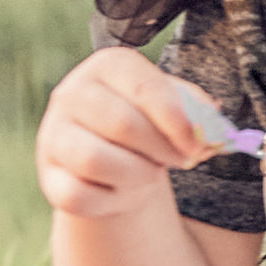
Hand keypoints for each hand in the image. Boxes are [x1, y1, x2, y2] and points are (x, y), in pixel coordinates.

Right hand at [36, 48, 219, 218]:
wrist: (112, 156)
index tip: (199, 145)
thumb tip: (216, 130)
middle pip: (123, 125)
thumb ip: (199, 113)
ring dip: (137, 174)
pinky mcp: (49, 176)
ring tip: (150, 172)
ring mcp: (53, 135)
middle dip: (162, 149)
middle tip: (181, 159)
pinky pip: (78, 196)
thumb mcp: (176, 106)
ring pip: (96, 161)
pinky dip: (110, 200)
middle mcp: (73, 93)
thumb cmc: (150, 123)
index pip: (147, 89)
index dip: (178, 121)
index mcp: (109, 66)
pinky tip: (120, 190)